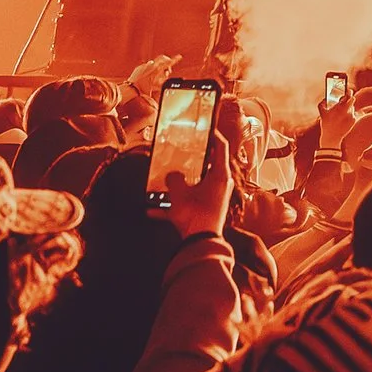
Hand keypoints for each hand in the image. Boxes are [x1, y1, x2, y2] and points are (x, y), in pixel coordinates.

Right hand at [157, 124, 232, 242]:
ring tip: (164, 176)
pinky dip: (170, 207)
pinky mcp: (203, 213)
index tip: (205, 127)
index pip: (221, 147)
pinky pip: (186, 206)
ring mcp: (212, 199)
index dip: (214, 135)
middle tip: (181, 149)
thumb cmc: (195, 215)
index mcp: (220, 175)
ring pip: (195, 185)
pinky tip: (150, 210)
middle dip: (193, 159)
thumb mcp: (180, 193)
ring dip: (180, 183)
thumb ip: (174, 179)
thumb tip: (172, 176)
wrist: (200, 244)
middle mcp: (219, 185)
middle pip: (207, 166)